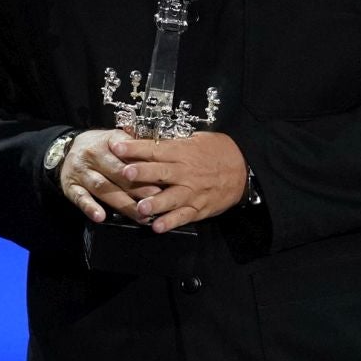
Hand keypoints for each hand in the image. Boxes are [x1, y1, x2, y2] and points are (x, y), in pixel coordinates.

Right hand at [57, 128, 162, 223]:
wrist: (65, 149)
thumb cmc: (99, 146)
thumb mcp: (116, 138)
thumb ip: (136, 146)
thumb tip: (161, 154)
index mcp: (108, 141)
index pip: (129, 154)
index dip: (145, 168)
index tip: (161, 181)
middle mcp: (93, 155)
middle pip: (118, 173)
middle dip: (139, 189)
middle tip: (157, 202)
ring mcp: (81, 172)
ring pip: (103, 188)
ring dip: (123, 203)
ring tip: (140, 216)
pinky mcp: (71, 187)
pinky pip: (80, 197)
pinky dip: (90, 207)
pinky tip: (100, 217)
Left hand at [111, 132, 247, 232]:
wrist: (243, 169)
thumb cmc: (215, 151)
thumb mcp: (194, 139)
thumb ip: (169, 140)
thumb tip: (140, 133)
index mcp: (182, 152)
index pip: (155, 148)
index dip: (135, 147)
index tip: (117, 146)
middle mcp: (185, 172)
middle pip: (160, 172)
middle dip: (142, 173)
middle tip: (125, 173)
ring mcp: (192, 192)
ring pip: (171, 198)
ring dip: (155, 203)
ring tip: (140, 207)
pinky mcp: (198, 208)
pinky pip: (183, 216)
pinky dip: (170, 222)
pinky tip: (157, 227)